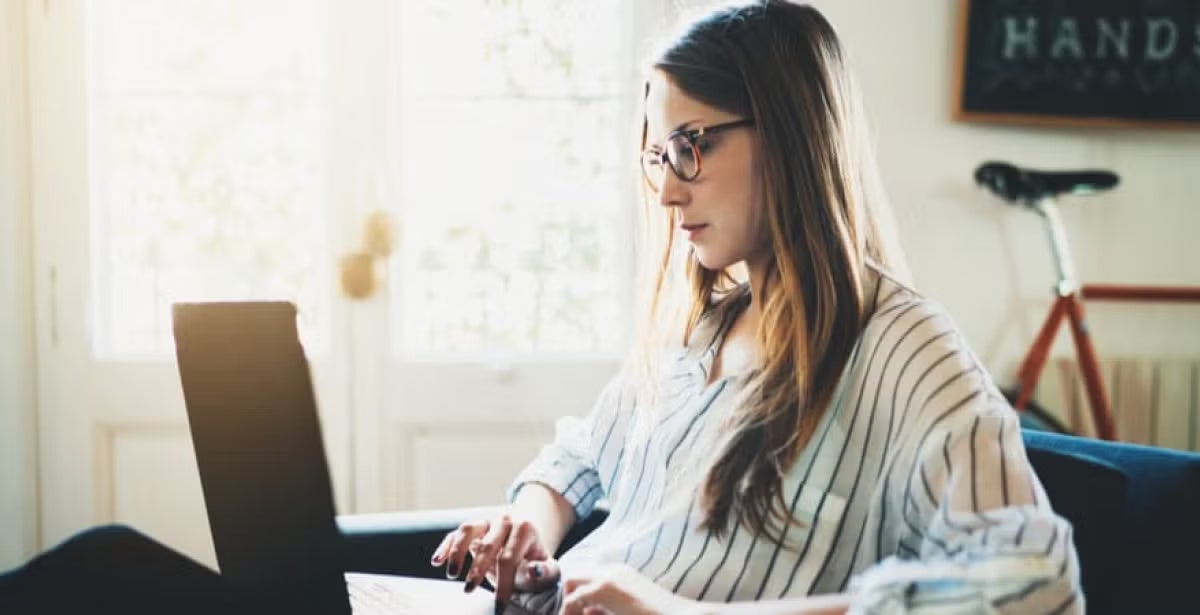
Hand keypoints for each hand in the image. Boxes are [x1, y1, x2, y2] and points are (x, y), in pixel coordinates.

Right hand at [430, 512, 560, 604]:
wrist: (530, 539)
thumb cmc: (536, 559)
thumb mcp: (547, 567)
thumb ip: (543, 571)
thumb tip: (533, 571)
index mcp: (525, 529)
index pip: (510, 558)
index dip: (503, 584)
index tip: (499, 606)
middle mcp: (504, 520)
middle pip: (487, 545)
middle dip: (477, 570)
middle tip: (469, 591)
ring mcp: (487, 521)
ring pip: (468, 530)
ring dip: (457, 552)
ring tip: (452, 575)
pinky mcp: (474, 526)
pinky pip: (456, 533)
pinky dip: (446, 546)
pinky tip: (437, 561)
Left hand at [560, 564, 699, 614]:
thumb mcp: (628, 609)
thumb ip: (608, 608)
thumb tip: (587, 611)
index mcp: (621, 573)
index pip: (587, 577)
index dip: (578, 597)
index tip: (580, 614)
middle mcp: (613, 569)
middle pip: (576, 576)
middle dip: (570, 598)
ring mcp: (608, 576)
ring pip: (572, 582)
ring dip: (569, 604)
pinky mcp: (605, 588)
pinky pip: (573, 599)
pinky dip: (569, 611)